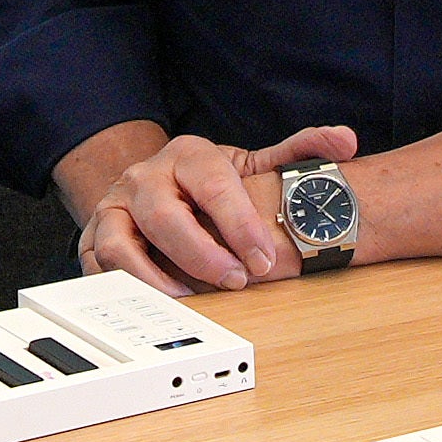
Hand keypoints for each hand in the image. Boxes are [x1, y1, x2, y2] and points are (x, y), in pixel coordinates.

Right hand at [61, 120, 346, 293]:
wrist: (157, 184)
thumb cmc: (210, 183)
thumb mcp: (253, 165)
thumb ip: (298, 153)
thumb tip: (345, 140)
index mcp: (188, 155)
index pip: (213, 185)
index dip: (239, 224)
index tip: (263, 257)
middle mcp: (145, 176)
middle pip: (164, 216)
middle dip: (202, 254)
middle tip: (236, 281)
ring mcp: (115, 207)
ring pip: (121, 243)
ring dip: (156, 277)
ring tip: (192, 298)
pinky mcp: (96, 236)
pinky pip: (100, 266)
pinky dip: (125, 287)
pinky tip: (158, 302)